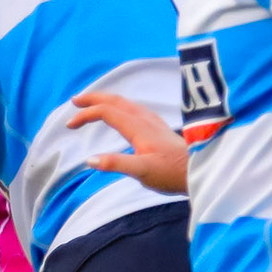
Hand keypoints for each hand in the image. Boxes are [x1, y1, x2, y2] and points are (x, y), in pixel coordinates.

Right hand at [68, 91, 188, 194]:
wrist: (202, 170)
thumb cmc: (172, 173)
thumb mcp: (142, 172)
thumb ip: (116, 164)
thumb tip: (90, 159)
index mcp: (138, 128)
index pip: (107, 112)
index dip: (86, 115)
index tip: (69, 125)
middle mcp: (145, 120)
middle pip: (117, 101)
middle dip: (94, 98)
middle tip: (75, 100)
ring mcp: (154, 123)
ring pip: (126, 103)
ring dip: (106, 100)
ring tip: (93, 103)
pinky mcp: (159, 128)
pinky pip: (134, 109)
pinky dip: (119, 107)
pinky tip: (121, 114)